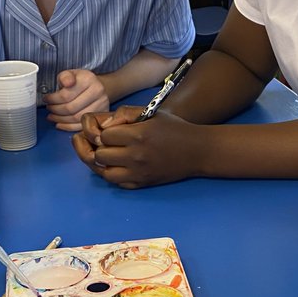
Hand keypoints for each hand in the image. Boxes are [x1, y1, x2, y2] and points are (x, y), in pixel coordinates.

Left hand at [44, 69, 108, 131]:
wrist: (98, 87)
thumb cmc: (81, 81)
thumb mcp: (71, 74)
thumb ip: (65, 77)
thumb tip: (66, 82)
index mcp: (88, 79)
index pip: (66, 95)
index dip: (53, 99)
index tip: (46, 99)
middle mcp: (97, 92)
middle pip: (71, 108)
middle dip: (56, 110)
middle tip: (49, 108)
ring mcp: (101, 105)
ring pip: (76, 118)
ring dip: (60, 119)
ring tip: (52, 116)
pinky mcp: (101, 115)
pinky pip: (82, 126)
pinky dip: (68, 127)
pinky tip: (60, 124)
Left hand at [72, 109, 201, 188]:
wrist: (197, 151)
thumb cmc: (174, 128)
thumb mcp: (150, 113)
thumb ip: (124, 114)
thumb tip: (104, 126)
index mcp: (138, 135)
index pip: (103, 136)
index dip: (104, 133)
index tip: (112, 132)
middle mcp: (136, 155)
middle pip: (100, 155)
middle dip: (101, 148)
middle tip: (109, 144)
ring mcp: (139, 172)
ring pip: (105, 173)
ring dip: (104, 164)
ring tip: (111, 156)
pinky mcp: (142, 184)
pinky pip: (117, 183)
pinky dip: (115, 174)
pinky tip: (120, 166)